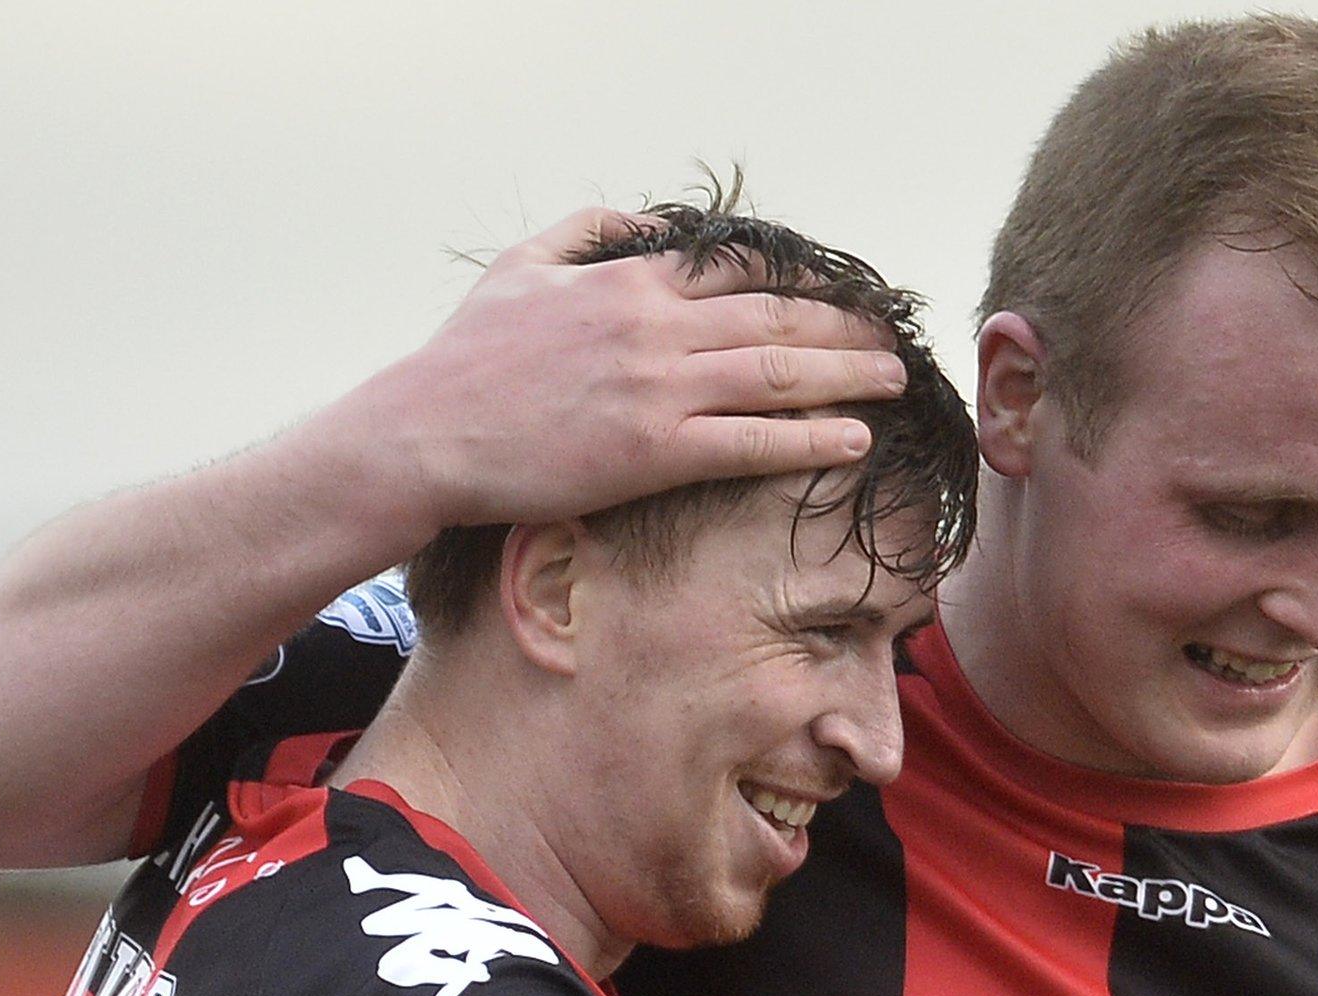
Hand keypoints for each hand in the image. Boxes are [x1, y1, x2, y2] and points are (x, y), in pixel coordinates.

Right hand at [307, 207, 912, 538]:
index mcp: (630, 282)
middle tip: (890, 338)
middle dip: (844, 326)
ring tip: (893, 380)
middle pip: (776, 316)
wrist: (424, 435)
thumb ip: (588, 231)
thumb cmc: (465, 357)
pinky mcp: (654, 453)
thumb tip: (643, 221)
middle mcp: (655, 328)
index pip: (741, 267)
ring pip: (777, 374)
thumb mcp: (522, 266)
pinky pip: (753, 442)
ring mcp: (659, 390)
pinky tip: (853, 438)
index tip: (843, 291)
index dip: (804, 278)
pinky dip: (809, 437)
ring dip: (847, 375)